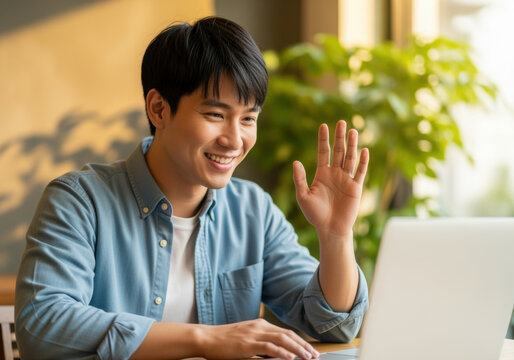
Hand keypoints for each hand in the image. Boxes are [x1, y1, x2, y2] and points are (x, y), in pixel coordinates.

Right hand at [199, 318, 318, 359]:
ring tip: (308, 357)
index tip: (310, 350)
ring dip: (297, 349)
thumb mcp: (246, 339)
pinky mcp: (248, 343)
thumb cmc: (224, 341)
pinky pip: (269, 347)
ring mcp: (254, 333)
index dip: (300, 341)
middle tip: (314, 355)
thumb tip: (277, 353)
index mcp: (260, 324)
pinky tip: (290, 357)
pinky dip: (282, 352)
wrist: (207, 338)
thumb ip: (262, 344)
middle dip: (303, 345)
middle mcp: (259, 326)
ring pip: (282, 339)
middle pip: (287, 334)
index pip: (285, 332)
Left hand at [293, 120, 368, 239]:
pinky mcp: (356, 188)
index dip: (323, 140)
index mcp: (322, 174)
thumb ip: (300, 179)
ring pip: (350, 158)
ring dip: (351, 145)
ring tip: (353, 131)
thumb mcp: (303, 196)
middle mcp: (335, 174)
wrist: (330, 229)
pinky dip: (363, 162)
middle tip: (341, 122)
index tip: (323, 126)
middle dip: (339, 137)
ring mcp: (346, 180)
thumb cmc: (315, 214)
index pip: (323, 152)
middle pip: (338, 151)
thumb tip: (295, 162)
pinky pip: (360, 172)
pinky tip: (364, 150)